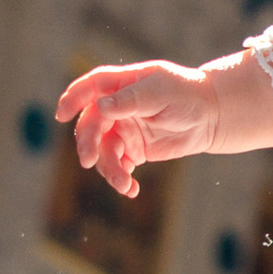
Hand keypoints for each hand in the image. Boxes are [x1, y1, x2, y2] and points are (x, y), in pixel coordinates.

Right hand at [54, 59, 220, 196]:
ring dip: (108, 169)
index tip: (61, 115)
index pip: (91, 87)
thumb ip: (131, 100)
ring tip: (124, 184)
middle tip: (88, 162)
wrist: (211, 116)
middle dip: (87, 144)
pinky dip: (121, 179)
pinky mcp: (133, 150)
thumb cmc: (186, 94)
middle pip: (91, 125)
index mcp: (122, 84)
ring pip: (102, 151)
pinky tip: (132, 189)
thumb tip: (101, 108)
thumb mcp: (161, 92)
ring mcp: (123, 129)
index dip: (73, 99)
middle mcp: (117, 107)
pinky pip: (118, 166)